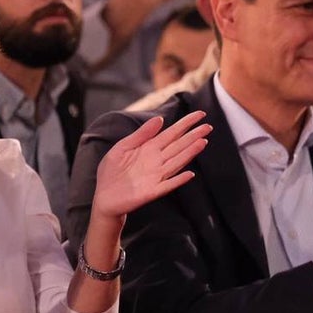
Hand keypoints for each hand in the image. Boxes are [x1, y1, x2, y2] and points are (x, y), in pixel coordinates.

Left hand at [89, 111, 210, 221]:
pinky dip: (178, 180)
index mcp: (150, 148)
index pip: (172, 133)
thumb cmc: (112, 172)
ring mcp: (156, 176)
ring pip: (177, 162)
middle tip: (208, 127)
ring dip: (189, 153)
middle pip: (179, 146)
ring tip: (202, 142)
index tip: (200, 114)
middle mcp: (157, 161)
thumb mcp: (122, 148)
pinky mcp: (152, 191)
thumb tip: (159, 118)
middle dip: (193, 136)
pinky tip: (190, 174)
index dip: (186, 123)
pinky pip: (168, 185)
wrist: (104, 197)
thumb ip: (141, 134)